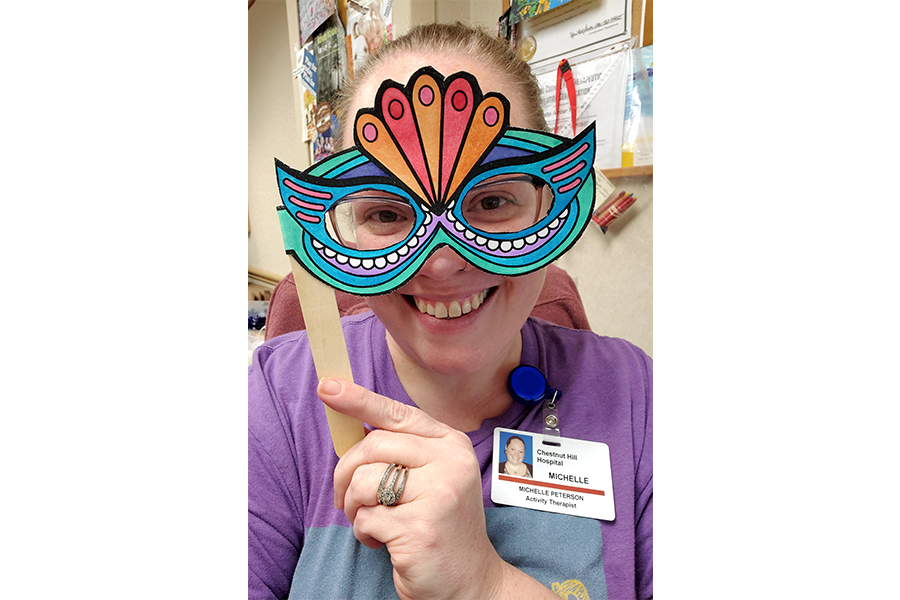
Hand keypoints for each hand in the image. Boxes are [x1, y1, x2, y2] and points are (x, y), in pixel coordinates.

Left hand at [317, 377, 504, 599]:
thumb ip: (400, 452)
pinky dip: (365, 533)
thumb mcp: (430, 477)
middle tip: (344, 499)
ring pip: (364, 482)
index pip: (397, 414)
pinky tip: (383, 542)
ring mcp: (439, 493)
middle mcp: (450, 462)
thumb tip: (351, 428)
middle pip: (373, 446)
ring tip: (371, 522)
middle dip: (346, 474)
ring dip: (354, 507)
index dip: (358, 400)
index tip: (327, 387)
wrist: (469, 578)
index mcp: (451, 443)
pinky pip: (367, 518)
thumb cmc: (439, 524)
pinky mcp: (421, 527)